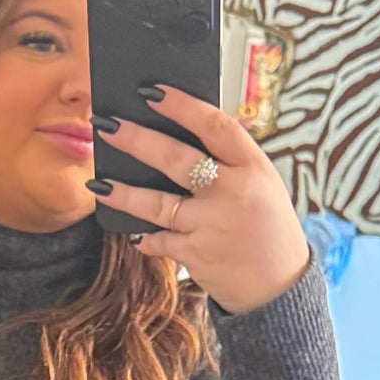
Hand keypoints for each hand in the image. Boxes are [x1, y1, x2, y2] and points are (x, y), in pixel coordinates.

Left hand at [94, 91, 312, 314]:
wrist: (279, 287)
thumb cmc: (268, 228)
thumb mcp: (262, 185)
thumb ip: (229, 162)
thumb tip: (180, 134)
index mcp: (253, 167)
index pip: (215, 126)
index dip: (182, 106)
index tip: (152, 92)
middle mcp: (234, 192)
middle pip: (177, 159)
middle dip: (136, 140)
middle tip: (106, 125)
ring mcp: (213, 225)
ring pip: (158, 204)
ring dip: (124, 193)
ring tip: (99, 183)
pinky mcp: (197, 254)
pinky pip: (160, 240)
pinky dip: (147, 237)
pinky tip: (135, 233)